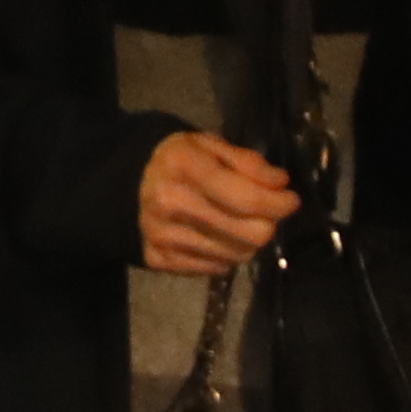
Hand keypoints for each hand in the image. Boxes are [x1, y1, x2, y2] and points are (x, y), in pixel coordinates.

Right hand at [138, 130, 298, 279]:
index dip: (279, 203)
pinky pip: (217, 268)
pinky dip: (228, 253)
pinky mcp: (160, 260)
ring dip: (250, 240)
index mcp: (184, 167)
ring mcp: (164, 237)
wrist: (119, 185)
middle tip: (266, 212)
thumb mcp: (206, 144)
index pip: (247, 198)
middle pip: (250, 234)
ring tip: (242, 222)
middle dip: (269, 223)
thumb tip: (280, 184)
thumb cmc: (172, 159)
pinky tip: (219, 236)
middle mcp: (171, 204)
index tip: (291, 199)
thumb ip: (245, 161)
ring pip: (237, 255)